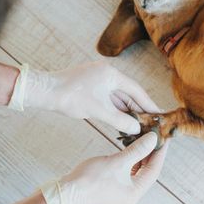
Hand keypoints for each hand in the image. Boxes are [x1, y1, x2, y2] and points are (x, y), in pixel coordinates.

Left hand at [8, 61, 159, 133]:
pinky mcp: (90, 86)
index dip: (148, 104)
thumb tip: (137, 128)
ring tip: (138, 123)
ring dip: (127, 109)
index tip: (158, 114)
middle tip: (150, 121)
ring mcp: (98, 79)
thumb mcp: (99, 111)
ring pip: (118, 96)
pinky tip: (121, 120)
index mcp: (111, 75)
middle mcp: (107, 74)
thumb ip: (120, 120)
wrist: (44, 91)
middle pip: (128, 93)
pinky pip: (108, 98)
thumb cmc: (70, 97)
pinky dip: (115, 108)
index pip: (136, 90)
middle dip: (138, 108)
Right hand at [40, 132, 167, 203]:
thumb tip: (153, 139)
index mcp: (135, 192)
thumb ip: (137, 150)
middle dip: (151, 152)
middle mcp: (131, 193)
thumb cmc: (90, 180)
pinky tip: (129, 147)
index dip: (160, 152)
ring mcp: (121, 191)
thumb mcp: (117, 162)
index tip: (165, 137)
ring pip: (136, 169)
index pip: (154, 169)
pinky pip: (126, 170)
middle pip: (147, 169)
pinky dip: (130, 158)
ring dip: (140, 154)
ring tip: (144, 138)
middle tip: (156, 135)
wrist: (65, 193)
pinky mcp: (111, 186)